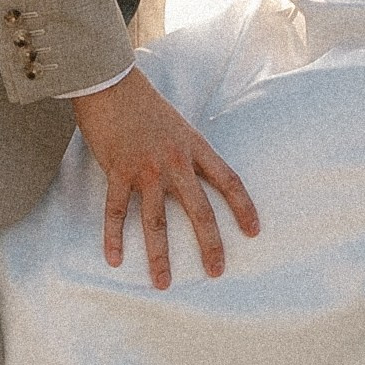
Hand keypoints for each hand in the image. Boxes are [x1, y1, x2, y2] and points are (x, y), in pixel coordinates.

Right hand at [70, 68, 260, 287]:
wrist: (110, 82)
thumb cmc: (142, 102)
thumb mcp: (177, 124)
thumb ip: (186, 152)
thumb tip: (193, 176)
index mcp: (194, 147)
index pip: (228, 180)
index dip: (243, 207)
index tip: (254, 232)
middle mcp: (174, 161)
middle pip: (198, 209)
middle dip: (209, 243)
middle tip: (216, 271)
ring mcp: (145, 168)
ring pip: (155, 220)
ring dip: (159, 255)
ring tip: (163, 282)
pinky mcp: (118, 171)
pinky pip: (117, 211)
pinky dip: (114, 237)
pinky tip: (115, 259)